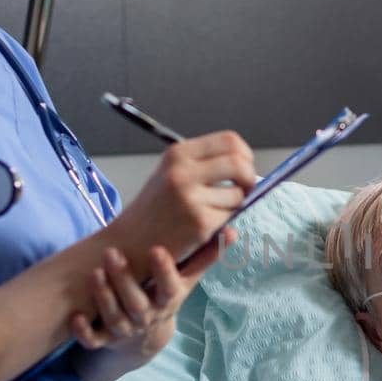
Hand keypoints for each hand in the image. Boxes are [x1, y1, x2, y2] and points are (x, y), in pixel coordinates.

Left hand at [70, 232, 235, 380]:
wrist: (147, 336)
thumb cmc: (165, 296)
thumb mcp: (187, 279)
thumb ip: (206, 255)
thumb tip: (231, 230)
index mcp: (167, 300)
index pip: (169, 287)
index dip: (164, 271)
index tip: (156, 249)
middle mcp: (146, 316)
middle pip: (136, 302)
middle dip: (123, 279)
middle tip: (111, 253)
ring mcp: (124, 329)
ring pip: (114, 317)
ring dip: (104, 296)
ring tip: (94, 272)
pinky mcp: (104, 339)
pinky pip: (93, 341)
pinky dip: (84, 332)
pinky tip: (76, 316)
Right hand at [112, 131, 255, 269]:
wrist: (132, 239)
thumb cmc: (158, 205)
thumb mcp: (173, 171)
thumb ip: (205, 162)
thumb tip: (247, 162)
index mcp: (178, 154)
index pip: (229, 141)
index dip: (244, 154)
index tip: (244, 166)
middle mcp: (182, 172)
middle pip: (239, 164)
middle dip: (249, 177)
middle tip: (245, 188)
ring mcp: (190, 198)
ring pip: (238, 194)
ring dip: (234, 204)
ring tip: (212, 210)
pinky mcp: (199, 223)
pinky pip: (229, 217)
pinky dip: (223, 221)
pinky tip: (202, 225)